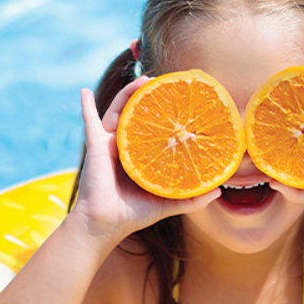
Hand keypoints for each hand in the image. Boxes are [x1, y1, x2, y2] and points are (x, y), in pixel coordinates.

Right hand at [73, 77, 220, 242]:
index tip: (179, 98)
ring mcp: (108, 144)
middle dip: (148, 95)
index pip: (153, 128)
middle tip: (163, 81)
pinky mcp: (96, 147)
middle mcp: (124, 146)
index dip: (164, 113)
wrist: (105, 225)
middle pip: (137, 113)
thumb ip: (192, 198)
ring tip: (143, 79)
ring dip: (129, 92)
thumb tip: (219, 191)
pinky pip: (89, 122)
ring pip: (119, 110)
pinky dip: (86, 106)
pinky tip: (84, 91)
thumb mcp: (168, 203)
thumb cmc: (133, 214)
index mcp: (139, 156)